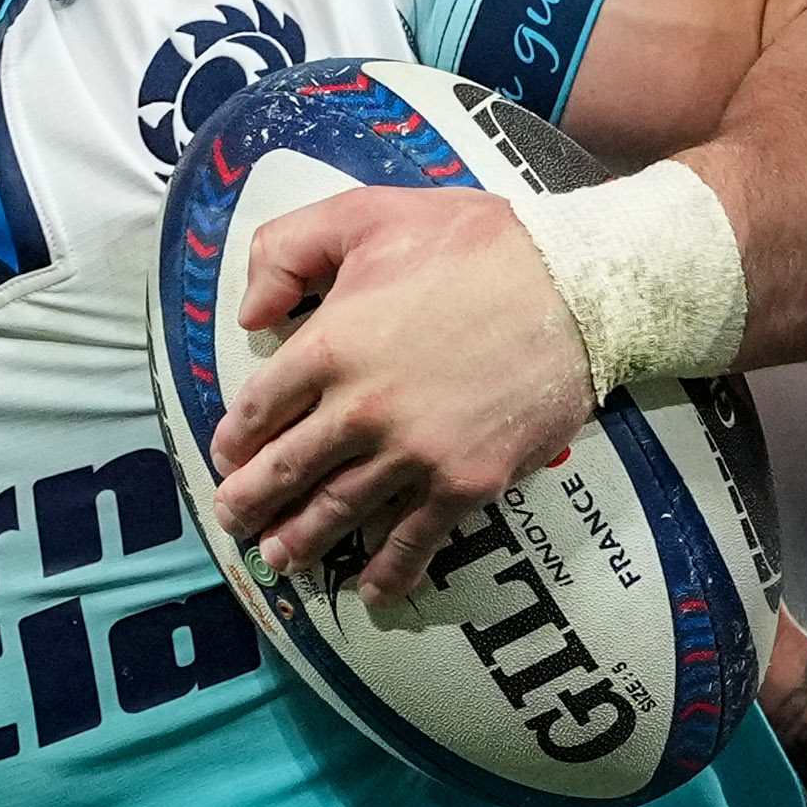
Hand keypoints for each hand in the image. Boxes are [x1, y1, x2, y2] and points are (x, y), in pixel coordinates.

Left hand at [213, 183, 593, 599]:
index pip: (257, 409)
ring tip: (281, 558)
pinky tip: (372, 592)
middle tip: (235, 522)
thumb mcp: (367, 214)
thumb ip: (288, 250)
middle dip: (250, 503)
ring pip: (338, 512)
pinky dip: (389, 572)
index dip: (235, 441)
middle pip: (286, 471)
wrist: (576, 286)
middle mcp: (361, 411)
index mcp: (329, 345)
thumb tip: (250, 314)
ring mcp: (413, 454)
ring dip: (302, 541)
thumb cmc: (476, 243)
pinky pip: (414, 540)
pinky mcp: (464, 482)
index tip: (230, 457)